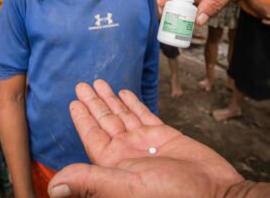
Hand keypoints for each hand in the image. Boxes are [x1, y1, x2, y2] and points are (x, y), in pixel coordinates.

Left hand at [48, 80, 243, 197]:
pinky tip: (126, 93)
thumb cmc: (174, 197)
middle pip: (105, 121)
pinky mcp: (165, 136)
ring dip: (111, 99)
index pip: (92, 136)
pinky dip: (135, 104)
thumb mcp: (128, 187)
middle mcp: (128, 152)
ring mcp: (146, 143)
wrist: (215, 194)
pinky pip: (145, 116)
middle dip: (94, 103)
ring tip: (100, 82)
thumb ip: (92, 181)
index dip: (82, 119)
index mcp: (115, 165)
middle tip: (82, 84)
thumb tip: (54, 187)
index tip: (73, 101)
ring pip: (123, 115)